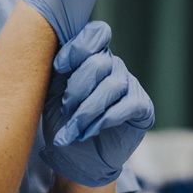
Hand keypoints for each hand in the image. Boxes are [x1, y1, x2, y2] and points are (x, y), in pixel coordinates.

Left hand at [42, 21, 153, 186]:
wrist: (75, 159)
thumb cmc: (62, 122)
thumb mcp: (51, 94)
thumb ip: (56, 71)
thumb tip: (50, 52)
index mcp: (92, 56)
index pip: (96, 33)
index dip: (77, 47)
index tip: (58, 68)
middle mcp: (113, 66)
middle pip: (99, 62)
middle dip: (77, 88)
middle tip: (65, 109)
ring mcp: (130, 85)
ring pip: (112, 85)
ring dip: (87, 110)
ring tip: (73, 129)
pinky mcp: (142, 107)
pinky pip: (128, 105)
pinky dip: (105, 119)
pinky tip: (90, 132)